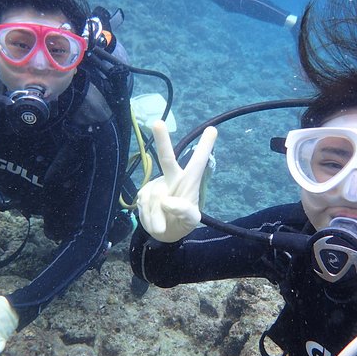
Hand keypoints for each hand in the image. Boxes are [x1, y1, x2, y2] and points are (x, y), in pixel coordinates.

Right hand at [137, 120, 216, 242]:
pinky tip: (153, 220)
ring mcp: (156, 185)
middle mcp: (172, 178)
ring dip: (156, 216)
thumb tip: (166, 201)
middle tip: (157, 122)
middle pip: (166, 158)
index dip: (205, 147)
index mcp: (189, 182)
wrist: (164, 233)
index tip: (213, 129)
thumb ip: (184, 212)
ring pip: (154, 198)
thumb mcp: (190, 221)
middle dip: (162, 140)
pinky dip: (148, 217)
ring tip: (162, 226)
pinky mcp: (143, 193)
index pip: (198, 163)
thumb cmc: (182, 222)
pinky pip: (144, 204)